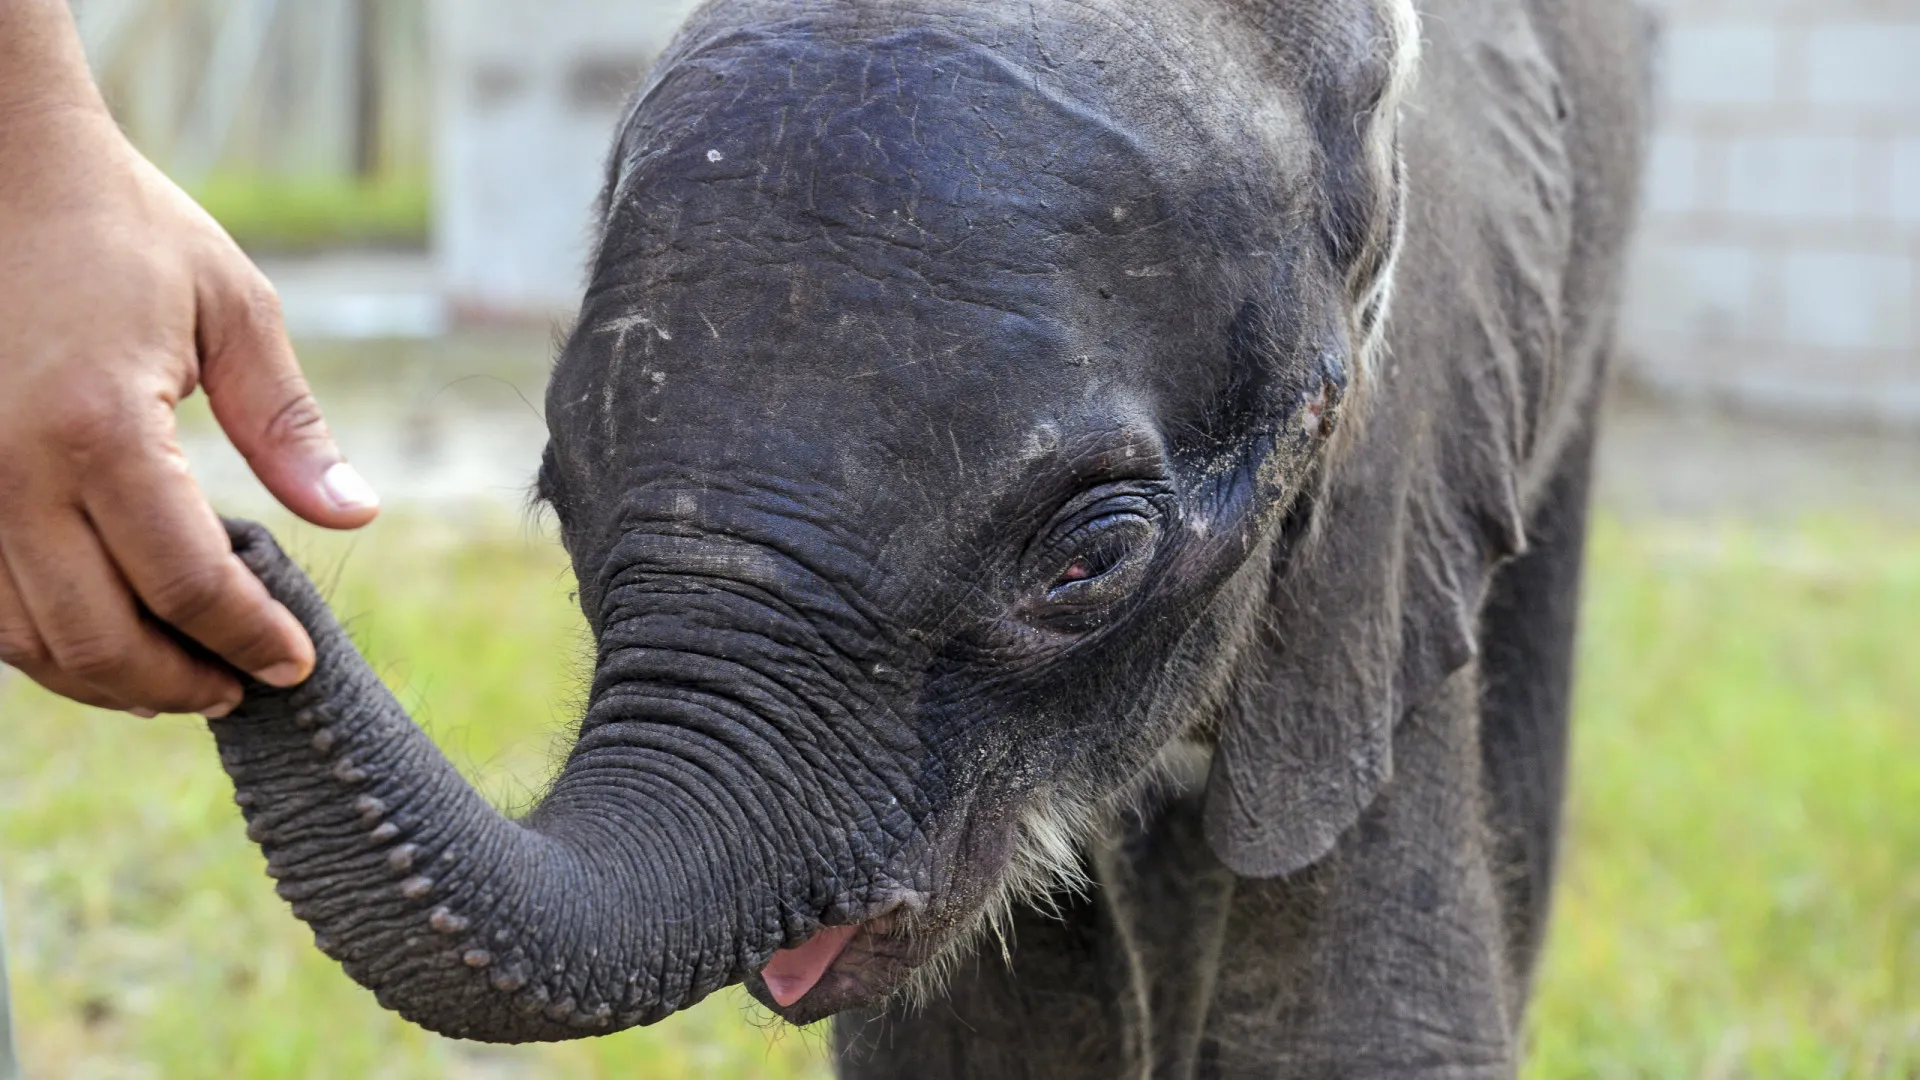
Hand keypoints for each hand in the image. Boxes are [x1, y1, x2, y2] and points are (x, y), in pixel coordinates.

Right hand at [0, 101, 378, 717]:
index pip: (187, 584)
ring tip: (183, 678)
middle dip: (180, 682)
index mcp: (99, 432)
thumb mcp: (234, 309)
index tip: (296, 662)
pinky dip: (45, 640)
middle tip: (242, 687)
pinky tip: (105, 637)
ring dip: (107, 678)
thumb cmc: (125, 231)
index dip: (250, 638)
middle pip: (96, 639)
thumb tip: (356, 515)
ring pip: (25, 640)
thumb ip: (290, 427)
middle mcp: (8, 474)